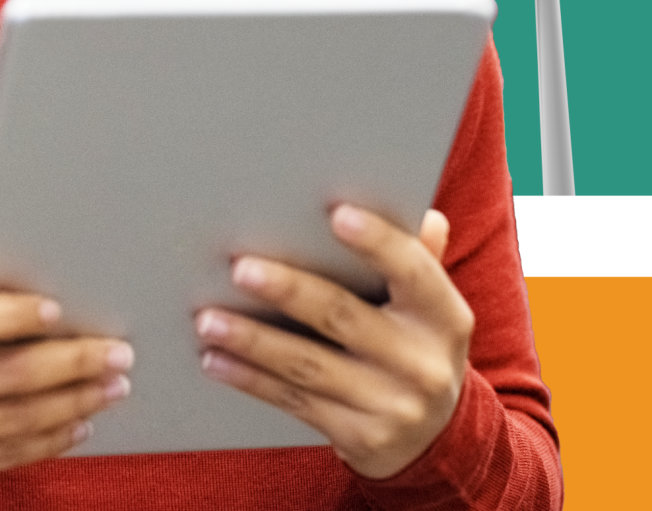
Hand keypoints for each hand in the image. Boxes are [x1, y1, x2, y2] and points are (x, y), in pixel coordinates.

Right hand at [0, 233, 133, 490]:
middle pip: (0, 377)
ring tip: (111, 386)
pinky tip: (76, 423)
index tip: (64, 309)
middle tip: (117, 353)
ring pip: (6, 422)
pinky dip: (44, 442)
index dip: (15, 316)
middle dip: (69, 365)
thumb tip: (28, 239)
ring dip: (70, 405)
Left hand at [193, 206, 472, 479]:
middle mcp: (422, 363)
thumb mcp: (428, 304)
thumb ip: (418, 257)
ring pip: (308, 365)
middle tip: (239, 268)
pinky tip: (216, 359)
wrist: (437, 438)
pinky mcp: (361, 438)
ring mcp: (392, 406)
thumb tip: (424, 215)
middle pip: (343, 316)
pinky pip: (295, 402)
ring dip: (253, 340)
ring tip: (207, 319)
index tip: (336, 213)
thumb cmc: (414, 342)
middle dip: (288, 290)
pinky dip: (251, 379)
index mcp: (444, 315)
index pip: (413, 271)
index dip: (378, 242)